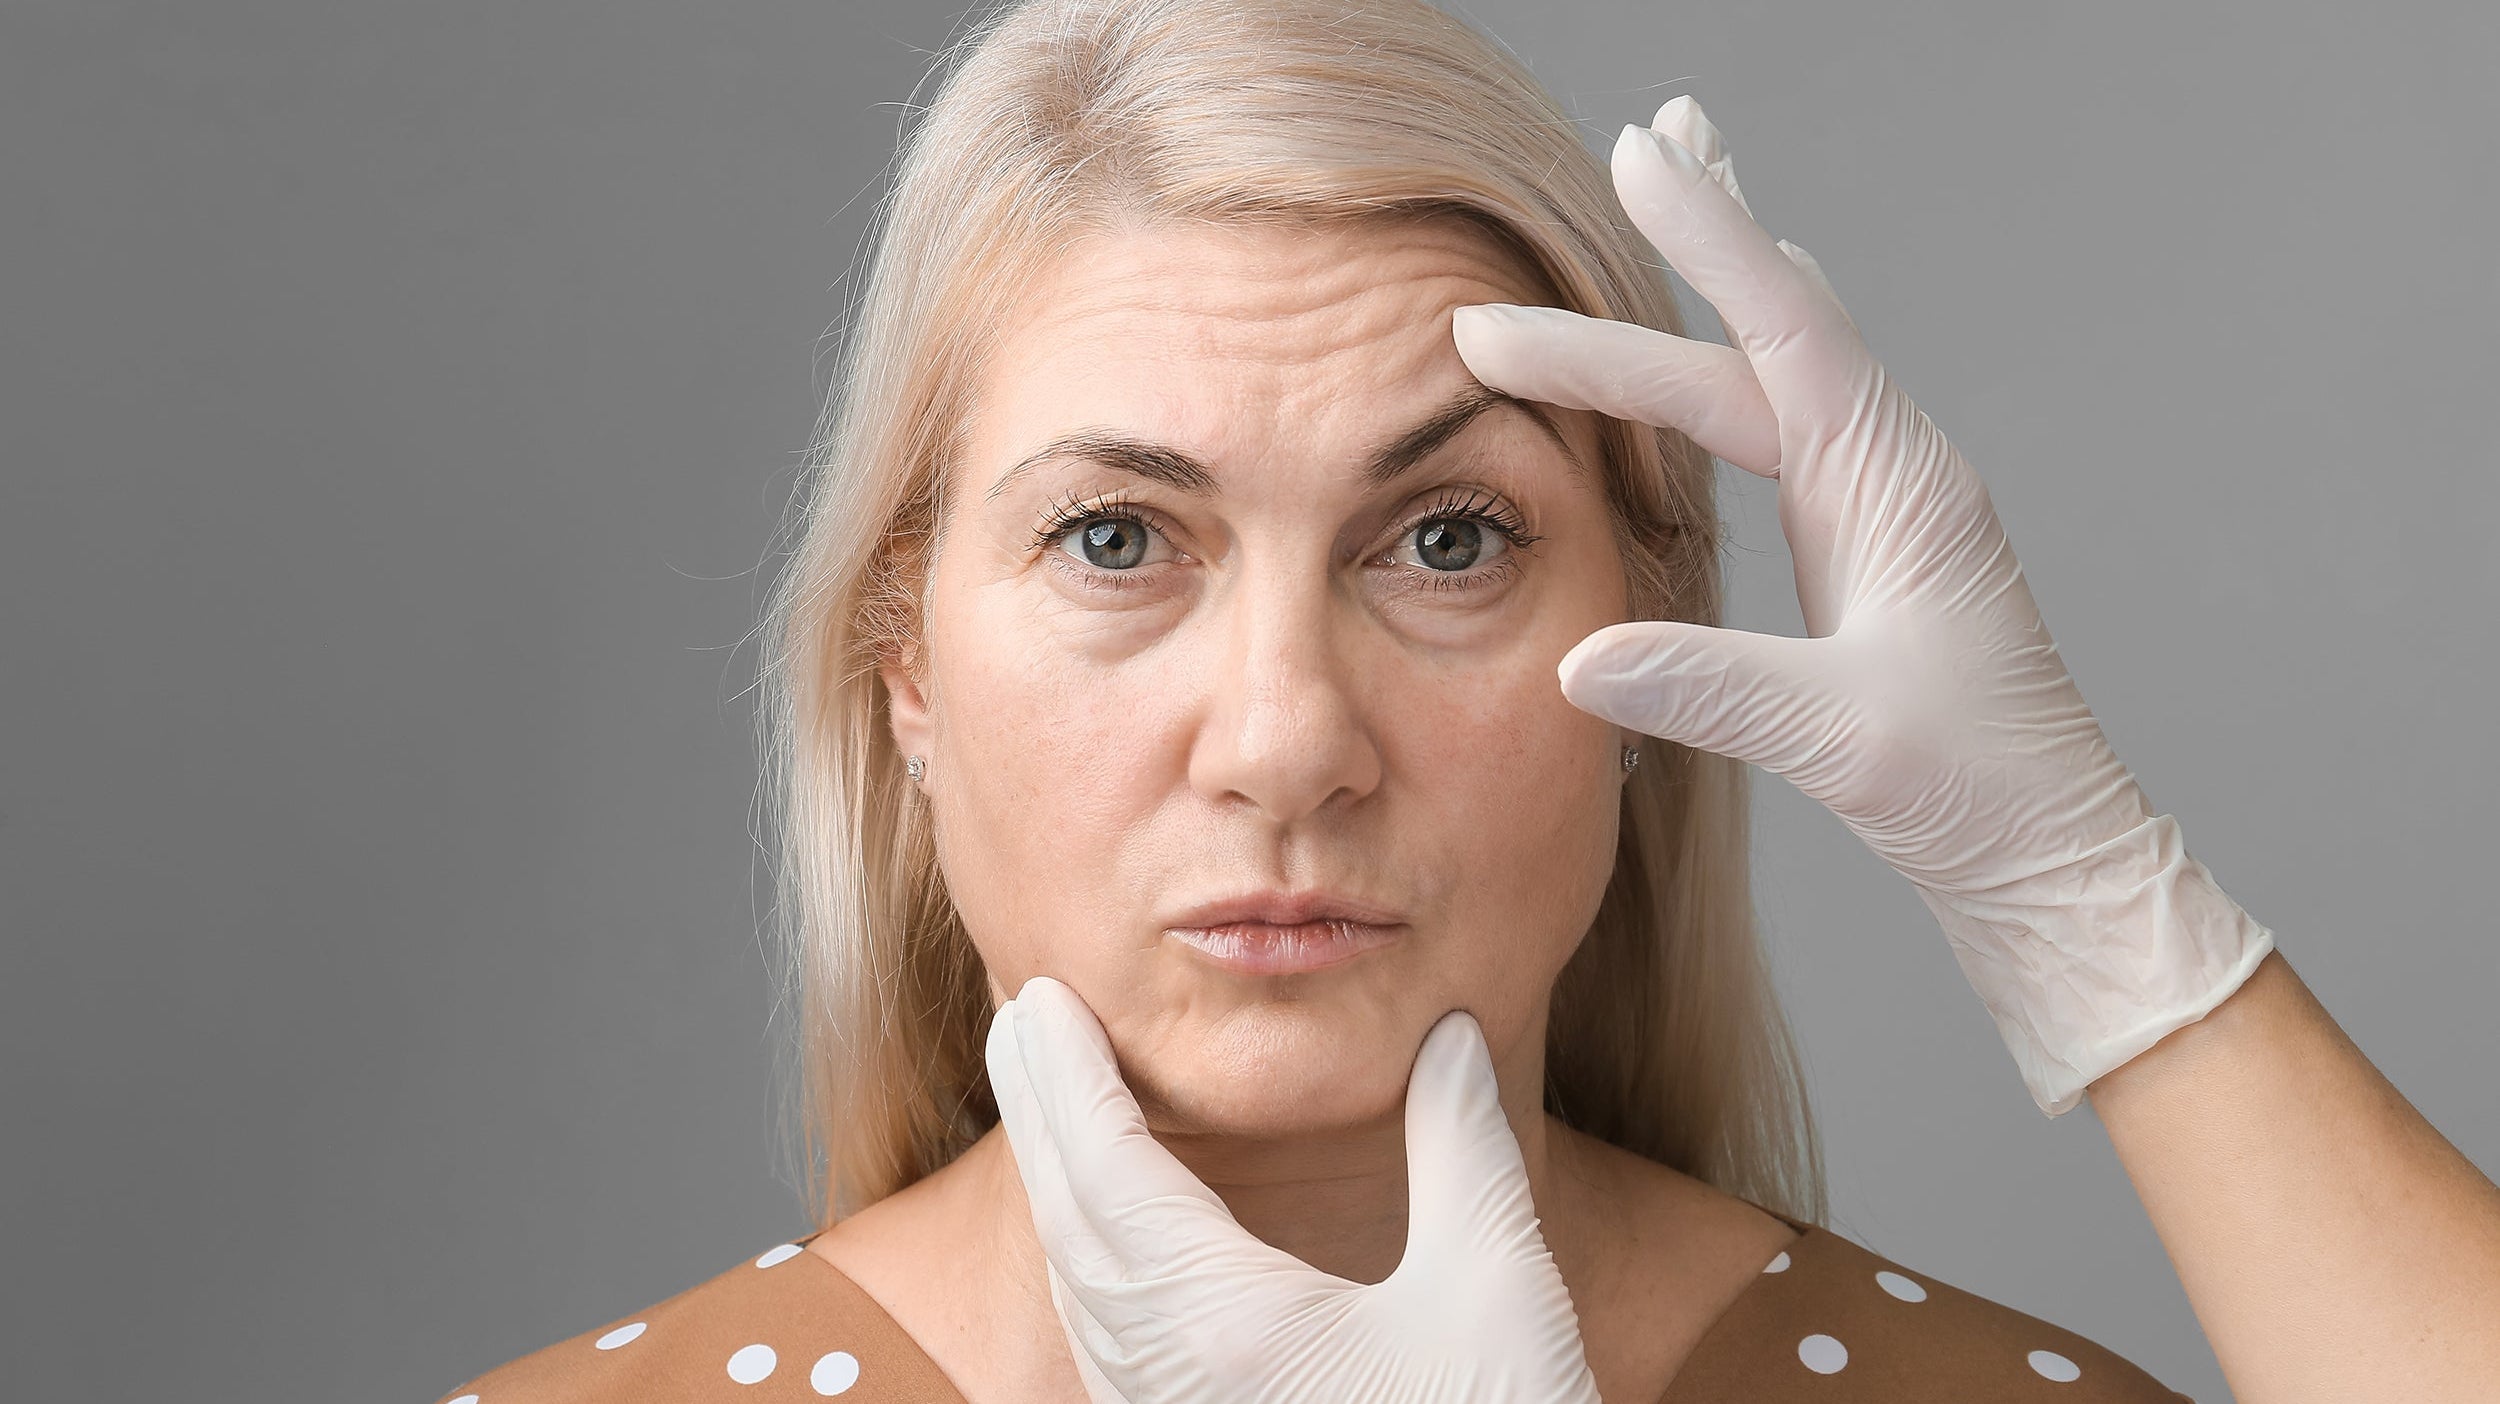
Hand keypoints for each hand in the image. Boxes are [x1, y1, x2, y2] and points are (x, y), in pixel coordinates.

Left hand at [983, 977, 1603, 1403]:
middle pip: (1071, 1225)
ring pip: (1081, 1295)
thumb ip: (1464, 1153)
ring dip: (1060, 1191)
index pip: (1108, 1171)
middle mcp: (1171, 1385)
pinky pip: (1111, 1351)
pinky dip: (1093, 1269)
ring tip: (1056, 1112)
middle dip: (1040, 1115)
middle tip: (1020, 1026)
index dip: (1069, 1078)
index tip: (1040, 1004)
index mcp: (1225, 1328)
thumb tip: (1453, 1038)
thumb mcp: (1498, 1294)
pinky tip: (1113, 1250)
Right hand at [1452, 96, 2273, 1114]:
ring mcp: (1878, 512)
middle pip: (1756, 343)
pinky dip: (1725, 372)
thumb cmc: (1979, 793)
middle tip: (1612, 167)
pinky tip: (1713, 362)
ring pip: (1771, 374)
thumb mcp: (1840, 739)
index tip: (1646, 149)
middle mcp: (1891, 477)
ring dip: (1711, 294)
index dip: (1709, 238)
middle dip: (1672, 263)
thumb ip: (1711, 689)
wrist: (2054, 858)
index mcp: (1898, 485)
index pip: (1782, 330)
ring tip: (1680, 194)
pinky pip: (1778, 432)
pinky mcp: (1860, 558)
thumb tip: (1580, 661)